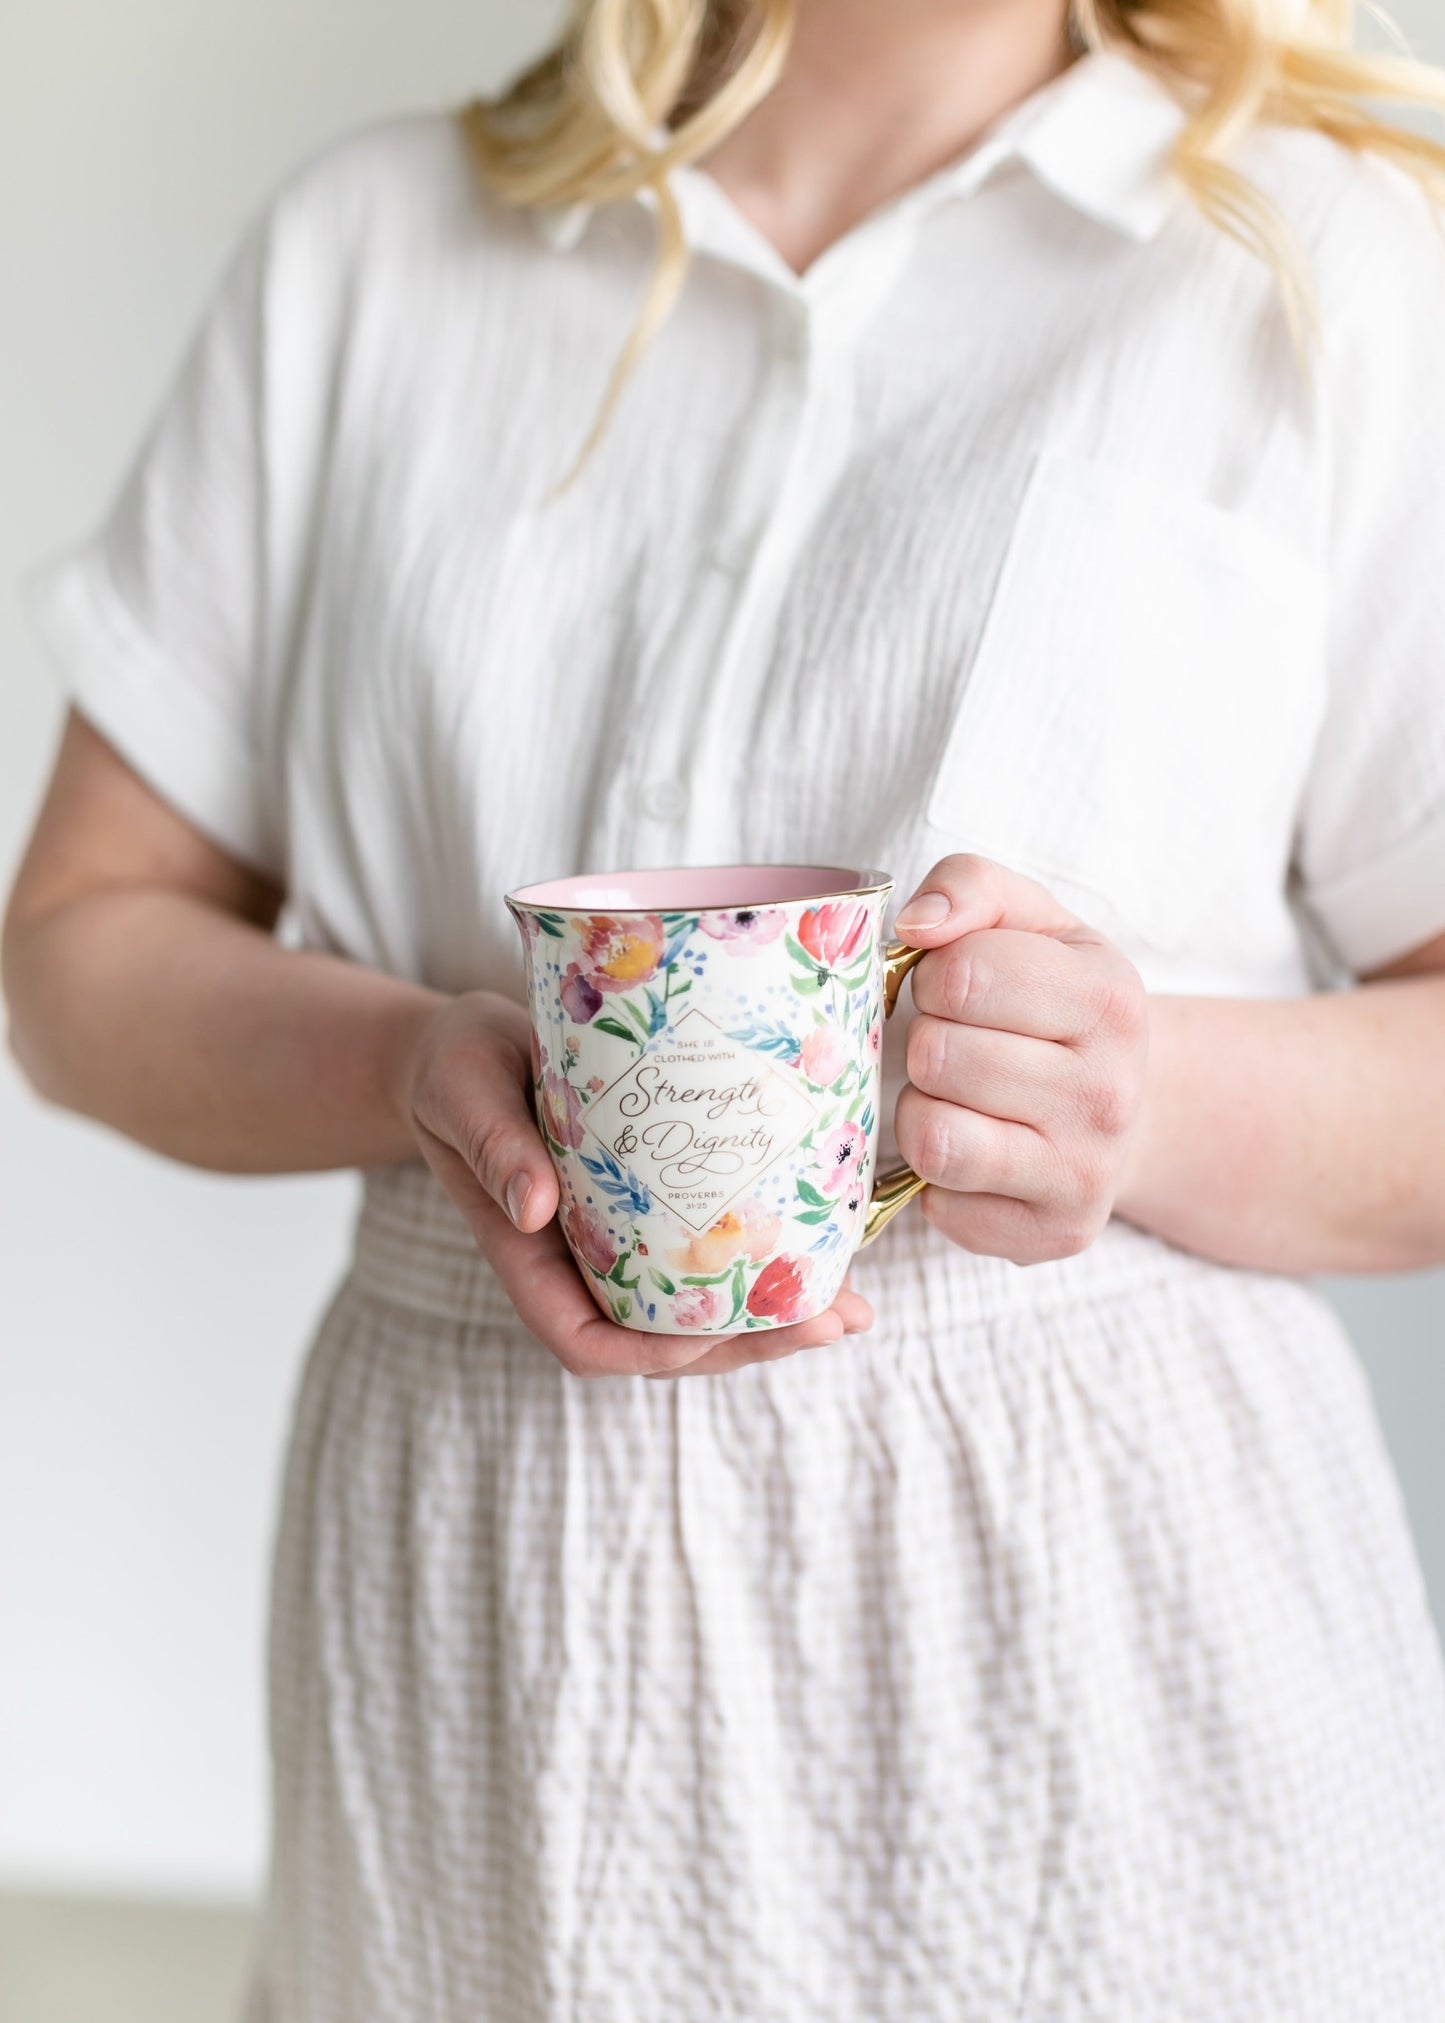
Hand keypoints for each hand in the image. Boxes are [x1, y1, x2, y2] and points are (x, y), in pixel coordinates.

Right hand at [387, 991, 873, 1376]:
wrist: (466, 1046)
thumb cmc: (454, 1068)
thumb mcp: (463, 1092)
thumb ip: (491, 1146)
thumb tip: (532, 1210)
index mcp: (529, 1259)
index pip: (587, 1341)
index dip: (652, 1354)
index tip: (715, 1337)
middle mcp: (582, 1264)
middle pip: (665, 1339)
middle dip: (749, 1343)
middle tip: (832, 1322)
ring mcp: (622, 1240)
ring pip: (700, 1306)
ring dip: (774, 1313)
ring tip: (850, 1304)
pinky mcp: (655, 1204)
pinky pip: (710, 1251)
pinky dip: (765, 1257)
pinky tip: (826, 1242)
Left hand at [891, 856, 1147, 1262]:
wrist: (1129, 1107)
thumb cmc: (1057, 1004)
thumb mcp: (1030, 923)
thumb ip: (970, 887)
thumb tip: (915, 925)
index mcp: (1110, 997)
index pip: (963, 973)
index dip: (937, 976)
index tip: (960, 988)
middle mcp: (1110, 1092)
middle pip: (939, 1056)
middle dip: (928, 1043)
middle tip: (959, 1047)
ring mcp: (1087, 1172)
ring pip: (933, 1138)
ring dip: (921, 1112)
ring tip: (955, 1099)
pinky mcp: (1054, 1234)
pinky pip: (941, 1209)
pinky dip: (935, 1182)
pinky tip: (974, 1153)